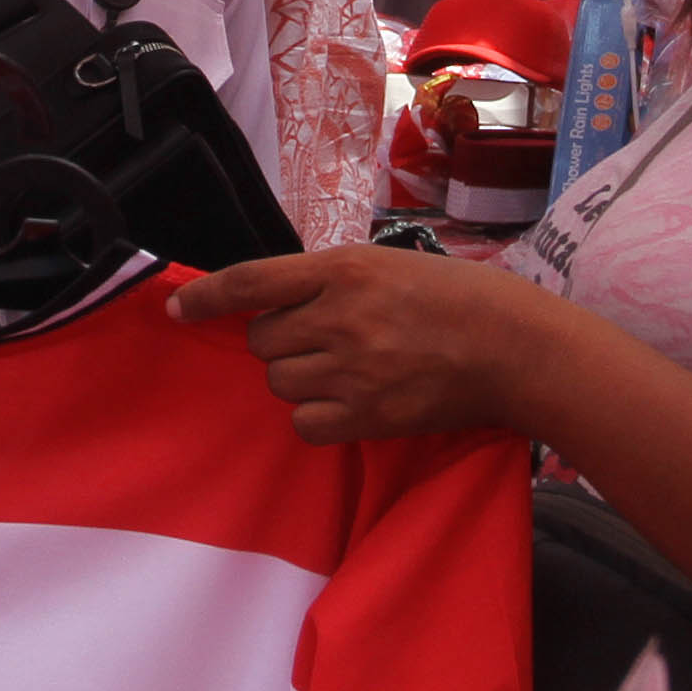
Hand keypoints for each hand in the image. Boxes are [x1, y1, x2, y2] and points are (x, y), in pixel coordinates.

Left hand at [170, 243, 554, 443]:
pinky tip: (351, 401)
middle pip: (262, 341)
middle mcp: (340, 318)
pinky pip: (304, 424)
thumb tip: (276, 303)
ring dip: (300, 378)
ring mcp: (352, 370)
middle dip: (282, 342)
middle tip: (325, 339)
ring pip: (280, 382)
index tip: (177, 308)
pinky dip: (317, 416)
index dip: (206, 296)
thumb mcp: (390, 267)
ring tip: (348, 369)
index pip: (252, 282)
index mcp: (345, 270)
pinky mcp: (367, 415)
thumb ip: (332, 282)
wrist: (514, 348)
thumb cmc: (459, 299)